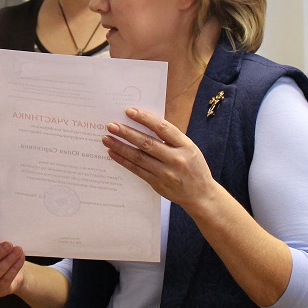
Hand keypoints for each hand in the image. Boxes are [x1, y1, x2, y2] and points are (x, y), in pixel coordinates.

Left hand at [102, 107, 218, 208]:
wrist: (201, 195)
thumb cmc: (193, 167)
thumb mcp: (189, 148)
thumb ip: (170, 138)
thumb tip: (143, 123)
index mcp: (186, 145)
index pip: (163, 128)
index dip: (145, 118)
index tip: (129, 111)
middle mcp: (176, 159)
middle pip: (147, 143)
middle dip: (127, 133)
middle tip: (111, 125)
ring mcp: (166, 173)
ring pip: (139, 157)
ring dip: (120, 147)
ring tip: (107, 138)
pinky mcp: (157, 184)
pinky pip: (137, 170)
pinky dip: (123, 161)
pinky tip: (113, 153)